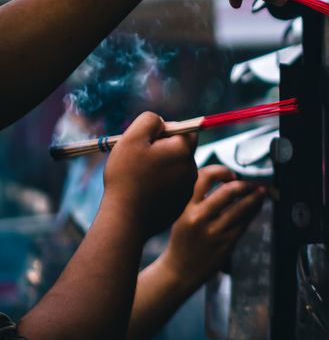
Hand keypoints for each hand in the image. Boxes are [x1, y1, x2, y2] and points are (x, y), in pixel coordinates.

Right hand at [101, 113, 197, 237]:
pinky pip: (172, 186)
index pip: (187, 130)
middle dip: (163, 149)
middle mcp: (191, 169)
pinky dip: (160, 185)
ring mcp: (187, 188)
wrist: (126, 218)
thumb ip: (149, 121)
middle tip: (140, 158)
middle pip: (182, 149)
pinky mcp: (180, 203)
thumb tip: (162, 122)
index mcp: (183, 151)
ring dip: (161, 167)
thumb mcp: (132, 139)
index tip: (148, 140)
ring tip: (139, 177)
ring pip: (176, 168)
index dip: (166, 130)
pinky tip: (143, 192)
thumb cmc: (126, 177)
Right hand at [160, 167, 265, 287]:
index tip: (230, 175)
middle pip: (229, 191)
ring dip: (255, 197)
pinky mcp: (226, 243)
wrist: (180, 270)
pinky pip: (245, 223)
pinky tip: (256, 208)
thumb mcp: (182, 215)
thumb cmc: (183, 241)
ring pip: (242, 207)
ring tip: (261, 193)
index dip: (222, 171)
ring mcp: (214, 232)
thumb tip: (226, 180)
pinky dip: (254, 212)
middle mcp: (199, 218)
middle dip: (245, 185)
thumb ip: (199, 198)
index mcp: (186, 207)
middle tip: (251, 185)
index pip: (204, 178)